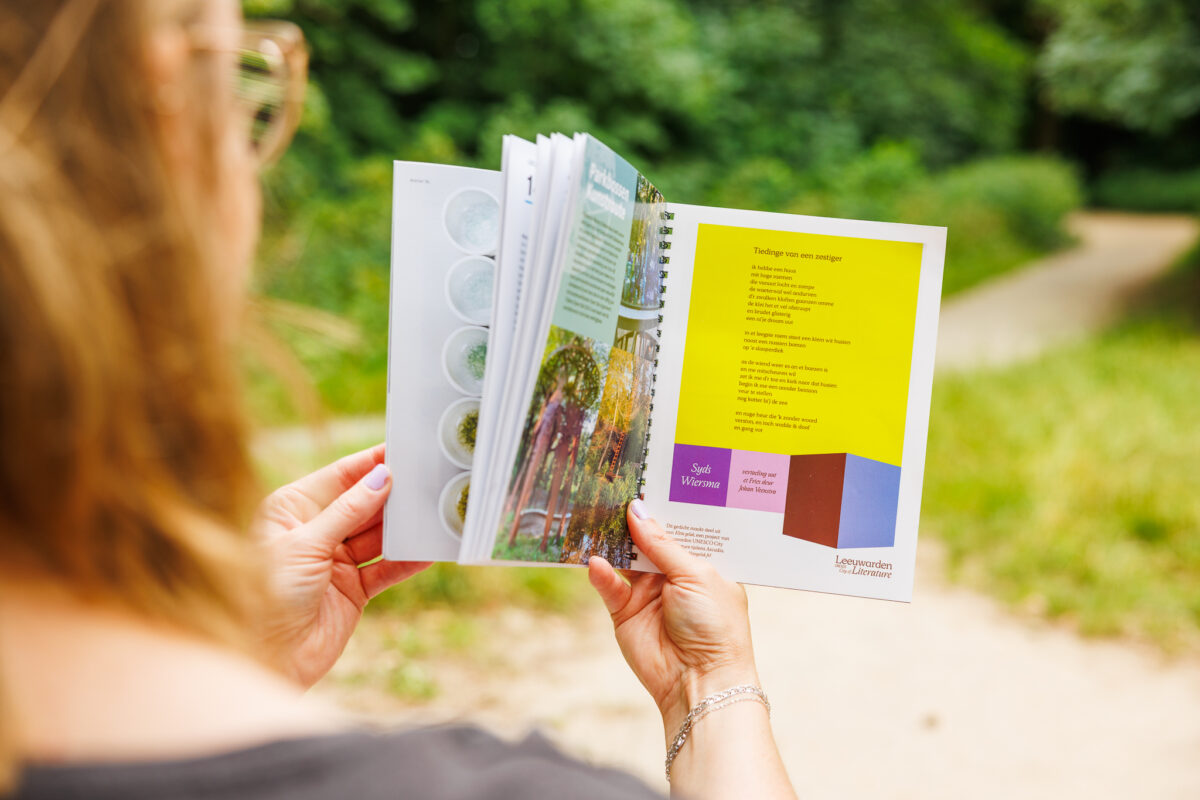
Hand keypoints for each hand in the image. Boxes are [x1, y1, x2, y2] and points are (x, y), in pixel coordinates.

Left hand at [252, 444, 430, 687]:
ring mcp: (335, 560)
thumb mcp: (305, 545)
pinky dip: (407, 560)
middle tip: (428, 478)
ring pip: (378, 535)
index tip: (403, 448)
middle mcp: (314, 530)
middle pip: (363, 503)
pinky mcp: (352, 589)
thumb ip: (348, 511)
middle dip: (393, 494)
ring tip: (435, 510)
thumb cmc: (265, 594)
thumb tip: (382, 476)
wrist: (264, 659)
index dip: (371, 463)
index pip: (339, 476)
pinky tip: (429, 550)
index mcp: (291, 509)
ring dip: (403, 527)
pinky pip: (386, 568)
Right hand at [588, 500, 758, 736]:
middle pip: (647, 540)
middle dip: (631, 520)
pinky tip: (595, 560)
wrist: (700, 681)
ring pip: (624, 559)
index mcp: (701, 563)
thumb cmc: (715, 625)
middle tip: (610, 488)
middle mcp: (674, 575)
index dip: (663, 508)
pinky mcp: (624, 613)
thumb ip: (661, 543)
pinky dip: (601, 573)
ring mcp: (648, 593)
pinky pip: (609, 587)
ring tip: (593, 515)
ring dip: (611, 541)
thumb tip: (636, 509)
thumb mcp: (694, 574)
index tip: (643, 479)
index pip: (679, 529)